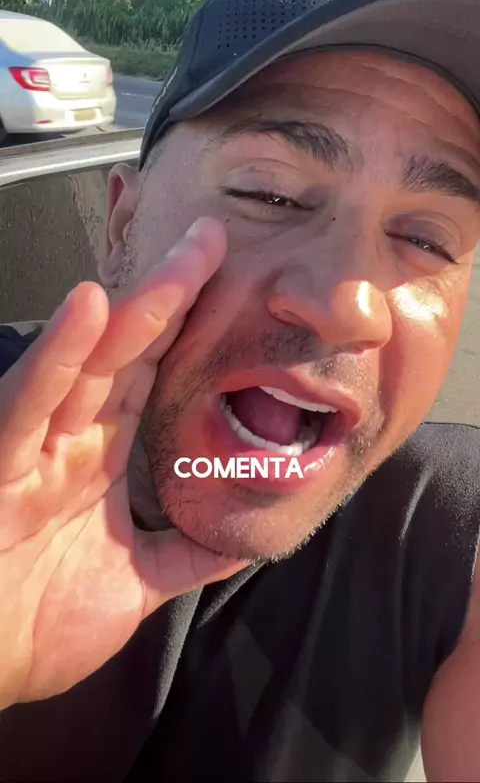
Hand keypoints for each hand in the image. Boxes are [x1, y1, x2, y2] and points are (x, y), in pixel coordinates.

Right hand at [0, 218, 244, 709]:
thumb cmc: (35, 625)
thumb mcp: (135, 586)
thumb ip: (187, 556)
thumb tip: (243, 537)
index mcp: (97, 458)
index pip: (150, 377)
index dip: (187, 330)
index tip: (229, 285)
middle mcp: (68, 440)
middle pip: (127, 353)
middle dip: (172, 295)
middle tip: (213, 239)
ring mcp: (34, 447)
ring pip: (88, 363)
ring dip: (133, 310)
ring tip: (180, 262)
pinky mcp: (0, 463)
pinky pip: (30, 402)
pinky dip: (59, 355)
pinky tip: (88, 310)